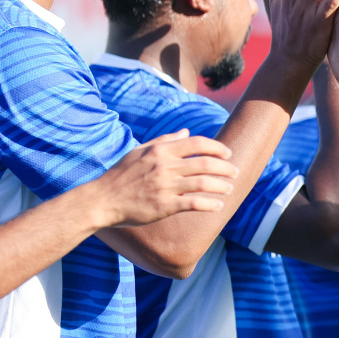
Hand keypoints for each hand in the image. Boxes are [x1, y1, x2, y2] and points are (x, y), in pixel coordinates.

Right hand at [94, 130, 237, 225]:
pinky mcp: (164, 205)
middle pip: (205, 163)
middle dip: (225, 167)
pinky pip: (194, 203)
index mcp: (160, 151)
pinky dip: (209, 204)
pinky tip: (218, 205)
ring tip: (229, 188)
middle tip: (235, 172)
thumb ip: (164, 141)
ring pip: (203, 182)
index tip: (227, 153)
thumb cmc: (121, 175)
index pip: (197, 143)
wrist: (103, 200)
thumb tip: (185, 132)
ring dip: (221, 185)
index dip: (216, 148)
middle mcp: (165, 166)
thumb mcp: (140, 151)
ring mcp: (165, 186)